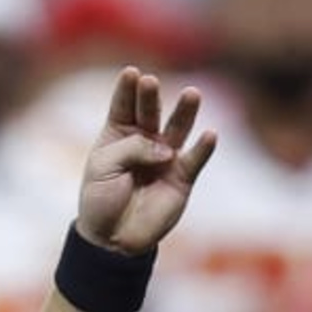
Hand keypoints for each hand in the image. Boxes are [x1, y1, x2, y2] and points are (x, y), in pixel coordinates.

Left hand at [76, 67, 216, 257]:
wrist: (113, 239)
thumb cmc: (101, 199)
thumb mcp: (104, 168)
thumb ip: (132, 150)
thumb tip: (167, 149)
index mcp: (118, 134)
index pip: (123, 105)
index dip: (128, 89)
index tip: (132, 72)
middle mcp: (144, 140)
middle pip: (150, 112)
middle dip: (151, 97)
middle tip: (151, 82)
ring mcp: (165, 157)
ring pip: (178, 129)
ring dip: (185, 112)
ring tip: (192, 93)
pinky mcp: (182, 177)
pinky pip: (195, 159)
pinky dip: (203, 148)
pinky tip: (210, 134)